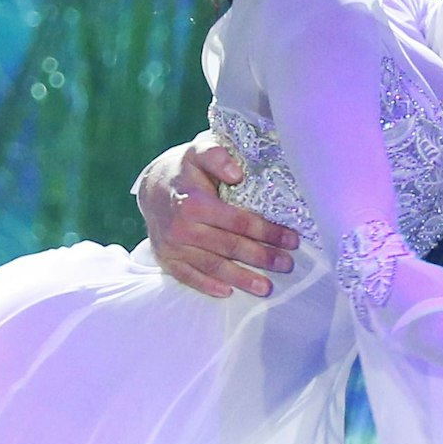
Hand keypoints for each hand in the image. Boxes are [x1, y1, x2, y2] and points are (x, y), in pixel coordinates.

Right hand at [135, 133, 299, 296]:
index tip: (291, 239)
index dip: (267, 232)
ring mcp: (172, 246)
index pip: (237, 222)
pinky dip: (208, 286)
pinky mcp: (165, 259)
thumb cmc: (185, 170)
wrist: (152, 188)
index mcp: (193, 202)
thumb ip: (217, 156)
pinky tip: (228, 292)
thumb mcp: (199, 151)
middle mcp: (181, 227)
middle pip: (229, 247)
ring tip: (266, 287)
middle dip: (261, 257)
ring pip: (212, 266)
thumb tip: (237, 173)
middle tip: (287, 264)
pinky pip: (188, 277)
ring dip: (241, 278)